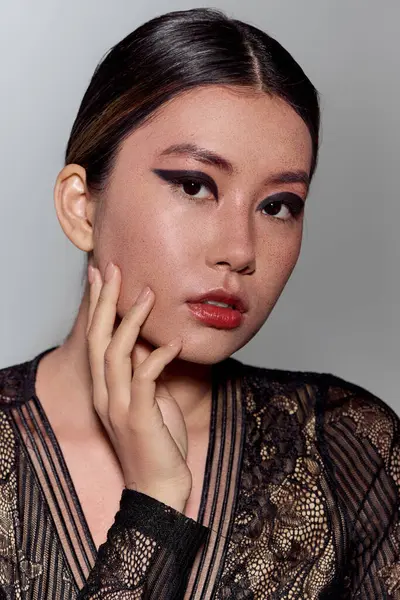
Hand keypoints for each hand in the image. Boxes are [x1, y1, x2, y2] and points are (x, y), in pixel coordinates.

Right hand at [86, 262, 191, 512]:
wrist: (159, 489)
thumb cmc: (158, 444)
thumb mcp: (149, 402)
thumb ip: (144, 374)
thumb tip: (151, 344)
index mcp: (106, 389)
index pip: (96, 340)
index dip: (97, 307)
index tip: (101, 277)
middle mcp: (106, 394)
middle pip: (99, 339)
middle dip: (105, 302)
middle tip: (112, 268)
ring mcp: (120, 406)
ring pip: (116, 353)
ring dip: (132, 321)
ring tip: (149, 293)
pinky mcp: (140, 417)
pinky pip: (145, 378)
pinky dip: (158, 356)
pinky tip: (175, 342)